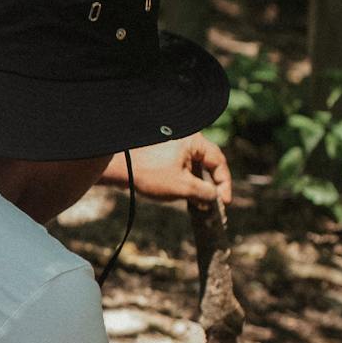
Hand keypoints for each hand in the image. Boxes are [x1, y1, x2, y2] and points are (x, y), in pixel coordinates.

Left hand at [105, 134, 233, 204]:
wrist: (116, 168)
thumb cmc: (148, 174)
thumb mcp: (182, 187)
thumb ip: (203, 192)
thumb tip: (214, 198)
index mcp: (194, 141)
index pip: (218, 161)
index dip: (224, 183)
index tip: (225, 202)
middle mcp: (185, 139)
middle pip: (207, 163)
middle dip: (211, 185)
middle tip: (215, 203)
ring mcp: (173, 145)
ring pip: (193, 167)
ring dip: (199, 185)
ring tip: (200, 203)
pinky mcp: (163, 154)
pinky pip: (181, 167)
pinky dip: (186, 181)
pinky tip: (186, 197)